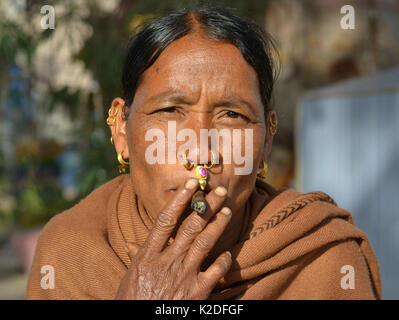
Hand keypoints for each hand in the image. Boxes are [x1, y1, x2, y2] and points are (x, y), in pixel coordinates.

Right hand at [115, 178, 232, 299]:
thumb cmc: (133, 301)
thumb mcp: (130, 277)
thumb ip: (137, 257)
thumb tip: (133, 244)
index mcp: (149, 255)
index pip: (166, 220)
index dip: (179, 200)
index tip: (190, 183)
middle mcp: (168, 261)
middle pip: (190, 226)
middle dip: (206, 206)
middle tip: (219, 190)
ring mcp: (184, 276)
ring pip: (204, 242)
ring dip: (217, 224)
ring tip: (227, 210)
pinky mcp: (197, 293)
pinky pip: (215, 272)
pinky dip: (224, 261)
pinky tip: (229, 253)